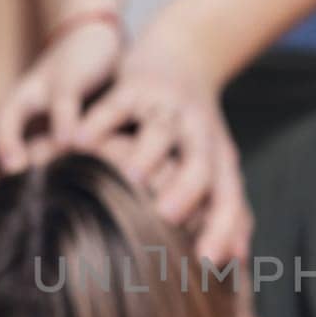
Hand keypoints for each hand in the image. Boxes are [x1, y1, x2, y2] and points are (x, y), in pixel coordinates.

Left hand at [0, 16, 122, 225]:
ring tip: (16, 169)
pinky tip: (73, 143)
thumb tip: (29, 236)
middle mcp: (8, 113)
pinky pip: (61, 99)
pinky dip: (64, 119)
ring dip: (6, 140)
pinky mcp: (66, 78)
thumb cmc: (70, 113)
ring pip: (6, 112)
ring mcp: (34, 93)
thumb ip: (37, 184)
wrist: (89, 47)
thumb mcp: (49, 149)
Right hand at [73, 27, 251, 264]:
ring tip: (127, 178)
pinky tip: (76, 142)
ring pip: (158, 132)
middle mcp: (198, 133)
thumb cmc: (195, 129)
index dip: (222, 229)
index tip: (207, 262)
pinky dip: (97, 121)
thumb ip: (228, 212)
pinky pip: (115, 104)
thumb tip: (239, 262)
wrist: (184, 54)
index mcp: (219, 158)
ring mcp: (166, 107)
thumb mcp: (217, 165)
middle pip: (200, 164)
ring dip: (144, 155)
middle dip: (186, 191)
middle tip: (166, 216)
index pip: (227, 197)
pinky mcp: (134, 84)